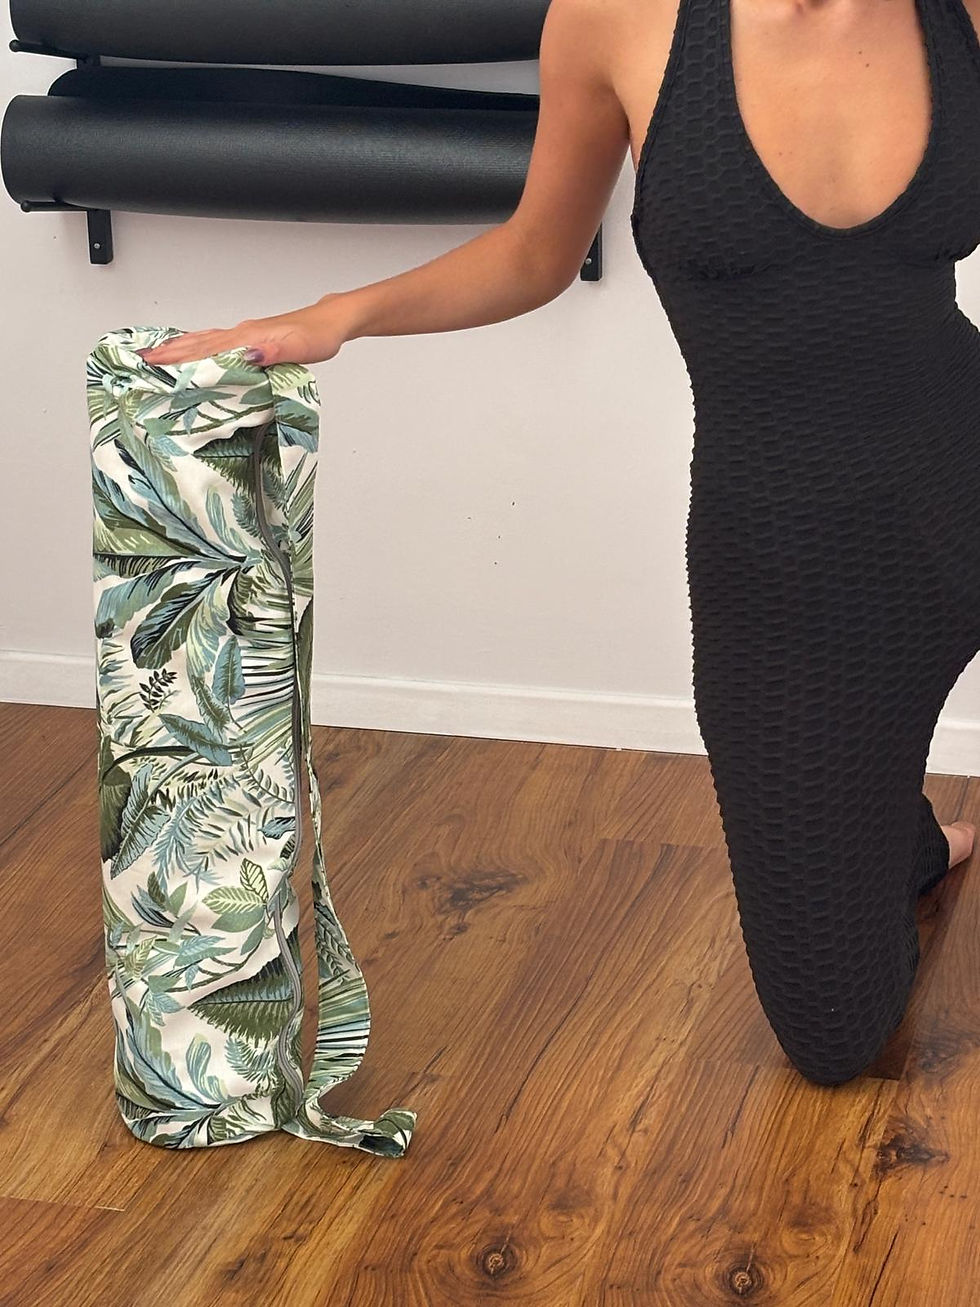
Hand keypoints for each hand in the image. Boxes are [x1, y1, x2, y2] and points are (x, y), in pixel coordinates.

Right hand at [135, 296, 347, 366]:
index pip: (207, 350)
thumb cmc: (318, 337)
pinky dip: (196, 345)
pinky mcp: (250, 338)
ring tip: (154, 354)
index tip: (154, 364)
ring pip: (203, 340)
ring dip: (178, 347)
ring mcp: (243, 334)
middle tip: (141, 360)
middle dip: (168, 352)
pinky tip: (191, 349)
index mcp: (247, 337)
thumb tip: (248, 356)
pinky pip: (214, 341)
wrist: (331, 322)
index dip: (180, 358)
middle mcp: (241, 333)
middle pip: (197, 343)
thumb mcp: (301, 349)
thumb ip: (274, 353)